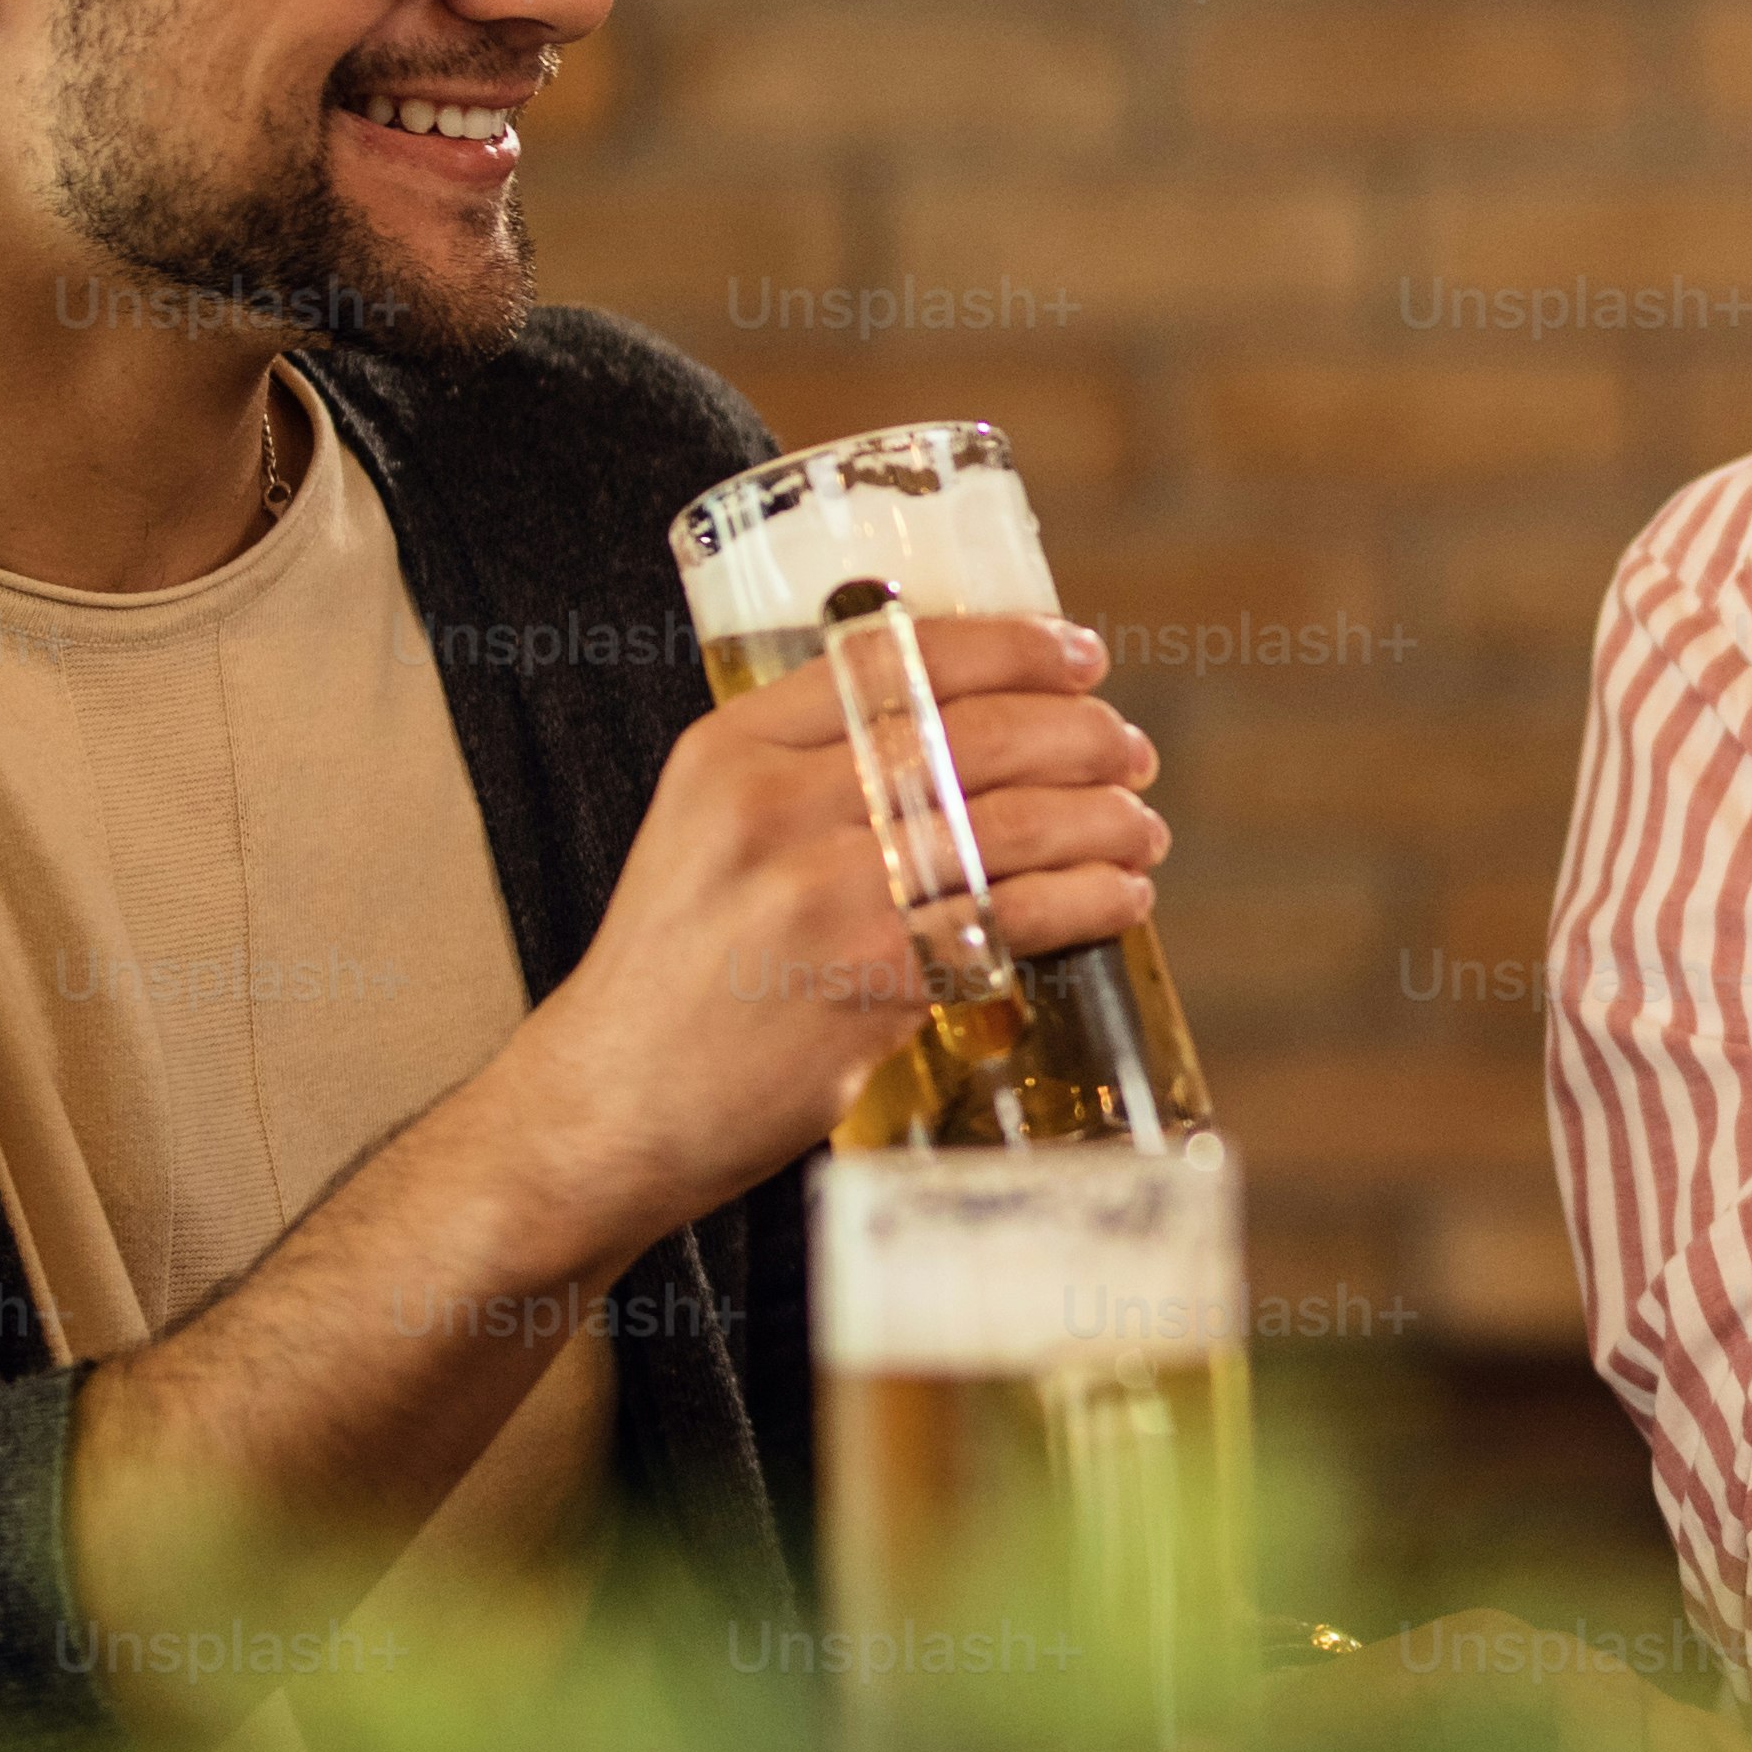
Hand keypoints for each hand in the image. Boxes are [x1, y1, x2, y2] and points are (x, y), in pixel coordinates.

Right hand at [494, 614, 1165, 1250]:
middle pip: (972, 735)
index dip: (1012, 647)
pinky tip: (1119, 897)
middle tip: (1129, 752)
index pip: (896, 660)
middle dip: (1079, 735)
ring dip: (1102, 820)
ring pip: (1009, 824)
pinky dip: (1089, 899)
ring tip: (1141, 827)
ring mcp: (823, 894)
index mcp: (731, 751)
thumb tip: (965, 731)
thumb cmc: (679, 970)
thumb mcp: (707, 830)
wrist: (611, 1104)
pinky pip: (1016, 918)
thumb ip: (808, 772)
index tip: (1081, 655)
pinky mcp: (870, 979)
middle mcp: (774, 808)